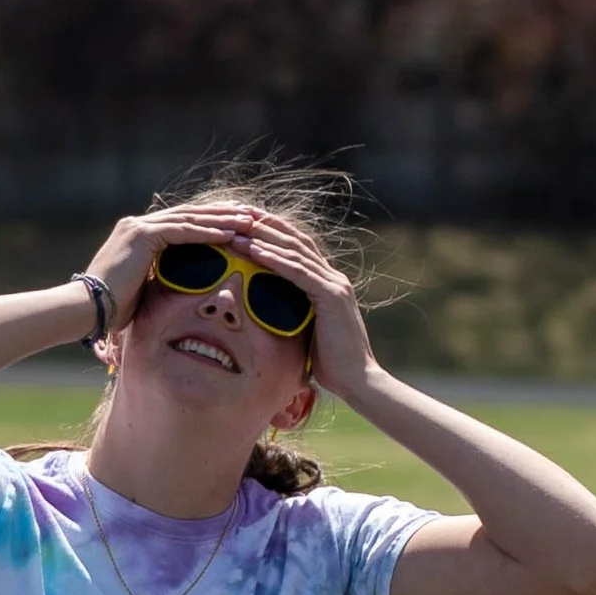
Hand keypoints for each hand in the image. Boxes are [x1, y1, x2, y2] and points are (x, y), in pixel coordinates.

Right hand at [82, 197, 269, 333]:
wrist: (87, 308)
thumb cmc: (112, 308)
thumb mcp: (142, 288)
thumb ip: (160, 278)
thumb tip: (182, 287)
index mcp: (137, 235)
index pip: (181, 223)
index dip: (209, 222)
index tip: (234, 225)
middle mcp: (137, 225)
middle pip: (189, 214)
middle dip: (221, 215)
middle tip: (249, 215)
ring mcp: (139, 227)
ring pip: (190, 219)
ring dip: (221, 221)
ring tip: (248, 222)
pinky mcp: (142, 236)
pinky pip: (183, 231)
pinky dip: (208, 232)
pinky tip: (230, 235)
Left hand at [225, 208, 377, 403]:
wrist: (359, 381)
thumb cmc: (332, 365)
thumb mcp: (308, 334)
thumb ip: (294, 318)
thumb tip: (268, 318)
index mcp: (329, 284)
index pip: (299, 248)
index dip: (273, 232)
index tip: (246, 224)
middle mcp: (333, 277)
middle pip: (296, 240)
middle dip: (266, 225)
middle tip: (237, 213)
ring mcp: (334, 284)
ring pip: (295, 250)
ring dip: (264, 237)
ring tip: (236, 229)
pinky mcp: (331, 296)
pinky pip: (297, 271)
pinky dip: (274, 258)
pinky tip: (252, 250)